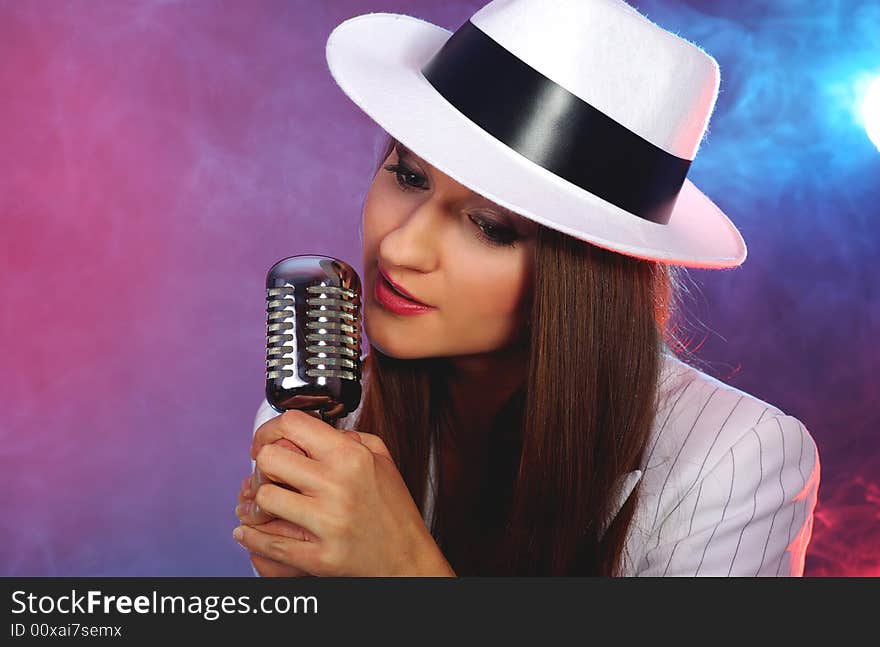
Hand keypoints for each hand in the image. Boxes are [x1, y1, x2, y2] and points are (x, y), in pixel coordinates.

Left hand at [234, 409, 452, 576]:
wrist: (408, 560)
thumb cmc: (394, 509)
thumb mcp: (381, 459)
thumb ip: (348, 438)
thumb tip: (313, 431)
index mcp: (351, 457)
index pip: (292, 424)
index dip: (270, 430)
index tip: (266, 441)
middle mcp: (338, 486)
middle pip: (269, 459)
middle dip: (263, 465)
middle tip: (269, 474)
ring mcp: (328, 523)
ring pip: (264, 499)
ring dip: (261, 501)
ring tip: (268, 504)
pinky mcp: (320, 557)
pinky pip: (270, 544)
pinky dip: (252, 537)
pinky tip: (248, 531)